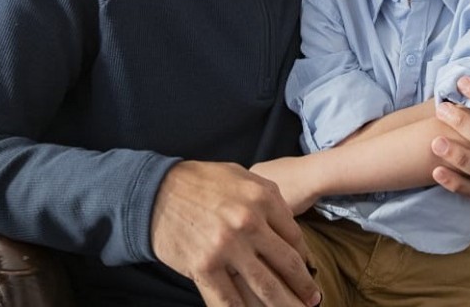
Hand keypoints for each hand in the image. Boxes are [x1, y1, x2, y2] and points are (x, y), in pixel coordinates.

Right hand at [150, 161, 321, 306]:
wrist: (155, 192)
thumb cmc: (200, 182)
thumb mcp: (242, 176)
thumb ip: (269, 197)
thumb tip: (291, 227)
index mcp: (263, 198)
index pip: (295, 238)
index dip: (305, 260)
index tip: (308, 272)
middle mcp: (249, 223)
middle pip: (287, 265)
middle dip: (303, 288)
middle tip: (314, 300)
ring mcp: (227, 247)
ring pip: (266, 288)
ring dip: (285, 306)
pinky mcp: (205, 267)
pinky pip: (230, 301)